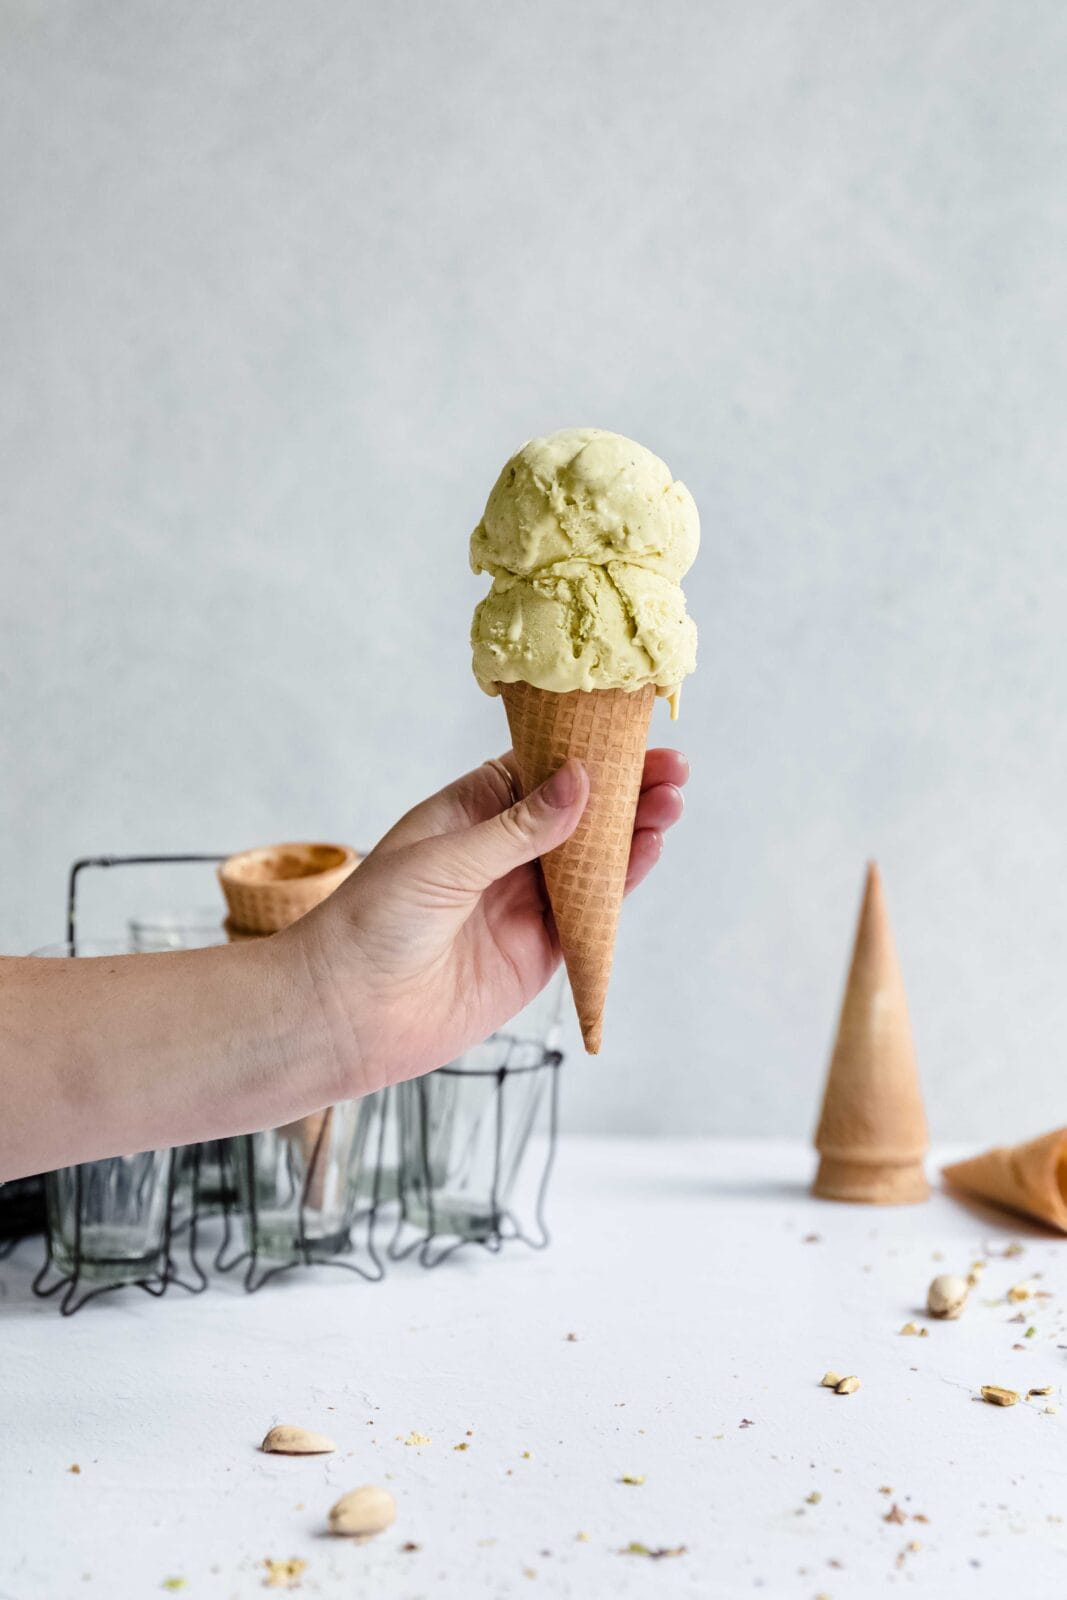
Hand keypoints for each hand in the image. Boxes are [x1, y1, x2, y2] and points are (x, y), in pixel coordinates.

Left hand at [297, 748, 688, 1092]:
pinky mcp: (538, 951)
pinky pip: (590, 915)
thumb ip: (519, 828)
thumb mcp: (444, 860)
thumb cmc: (371, 922)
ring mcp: (523, 901)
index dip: (589, 753)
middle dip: (625, 792)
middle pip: (578, 814)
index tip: (632, 735)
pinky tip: (647, 855)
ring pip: (592, 862)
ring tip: (670, 807)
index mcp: (472, 811)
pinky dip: (621, 887)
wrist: (346, 1013)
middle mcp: (503, 852)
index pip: (542, 770)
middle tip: (673, 772)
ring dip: (632, 835)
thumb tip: (580, 781)